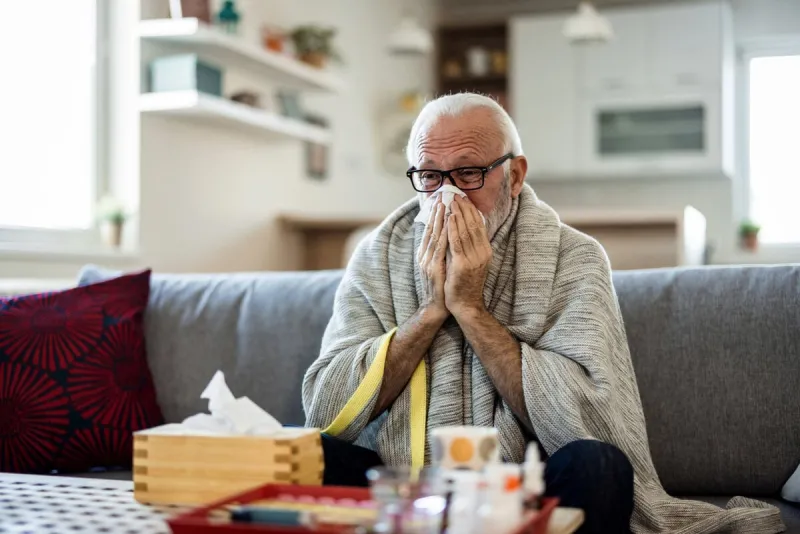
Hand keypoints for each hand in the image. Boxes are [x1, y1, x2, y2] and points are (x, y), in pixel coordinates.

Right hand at [417, 200, 448, 321]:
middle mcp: (425, 256)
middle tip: (442, 197)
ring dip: (440, 220)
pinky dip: (444, 236)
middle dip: (437, 213)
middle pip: (431, 230)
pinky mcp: (434, 269)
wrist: (437, 307)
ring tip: (444, 205)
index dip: (435, 216)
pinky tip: (448, 226)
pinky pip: (440, 249)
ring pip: (434, 236)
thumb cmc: (441, 286)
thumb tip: (446, 237)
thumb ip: (440, 252)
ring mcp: (428, 262)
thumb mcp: (439, 265)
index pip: (431, 231)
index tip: (441, 201)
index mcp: (426, 254)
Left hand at [445, 196, 491, 318]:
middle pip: (474, 225)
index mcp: (485, 251)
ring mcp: (474, 259)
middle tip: (456, 194)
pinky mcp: (462, 264)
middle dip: (465, 208)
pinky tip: (449, 218)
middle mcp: (482, 253)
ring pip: (465, 231)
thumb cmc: (465, 283)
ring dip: (458, 214)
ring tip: (452, 201)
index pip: (479, 225)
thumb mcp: (471, 261)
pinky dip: (453, 228)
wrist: (465, 305)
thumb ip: (468, 246)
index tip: (464, 198)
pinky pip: (457, 243)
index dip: (471, 210)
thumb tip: (461, 227)